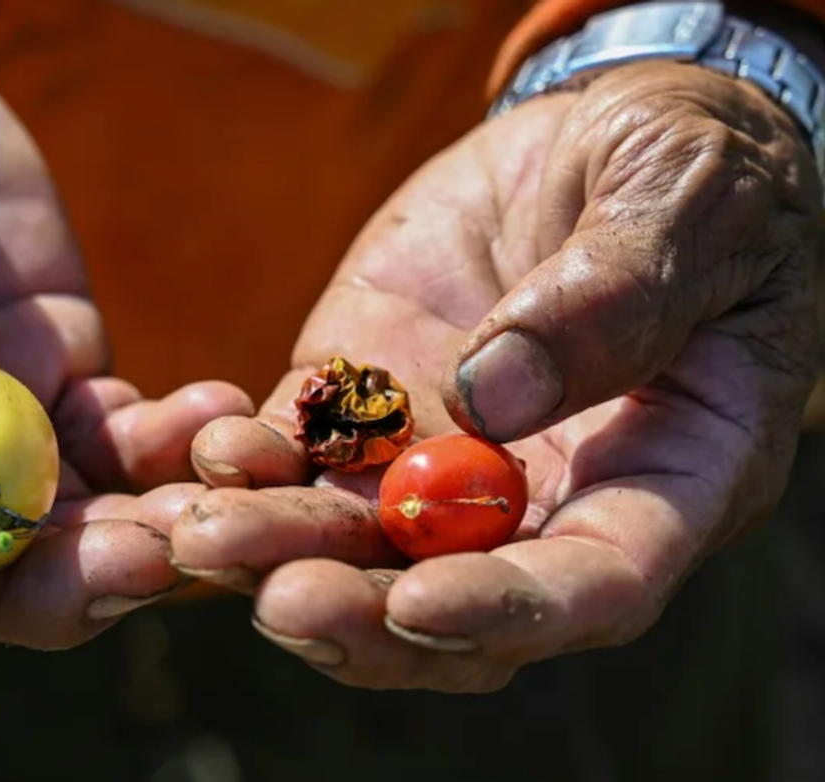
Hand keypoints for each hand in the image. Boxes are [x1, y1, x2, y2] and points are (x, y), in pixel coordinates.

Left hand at [171, 61, 822, 691]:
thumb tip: (492, 394)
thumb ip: (616, 294)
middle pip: (453, 596)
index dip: (509, 610)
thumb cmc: (687, 166)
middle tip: (280, 602)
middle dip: (364, 613)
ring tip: (202, 537)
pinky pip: (301, 453)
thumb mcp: (687, 202)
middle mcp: (546, 496)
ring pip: (357, 542)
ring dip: (279, 552)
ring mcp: (444, 456)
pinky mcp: (368, 403)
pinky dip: (251, 466)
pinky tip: (206, 455)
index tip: (420, 604)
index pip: (596, 583)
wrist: (596, 137)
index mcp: (666, 476)